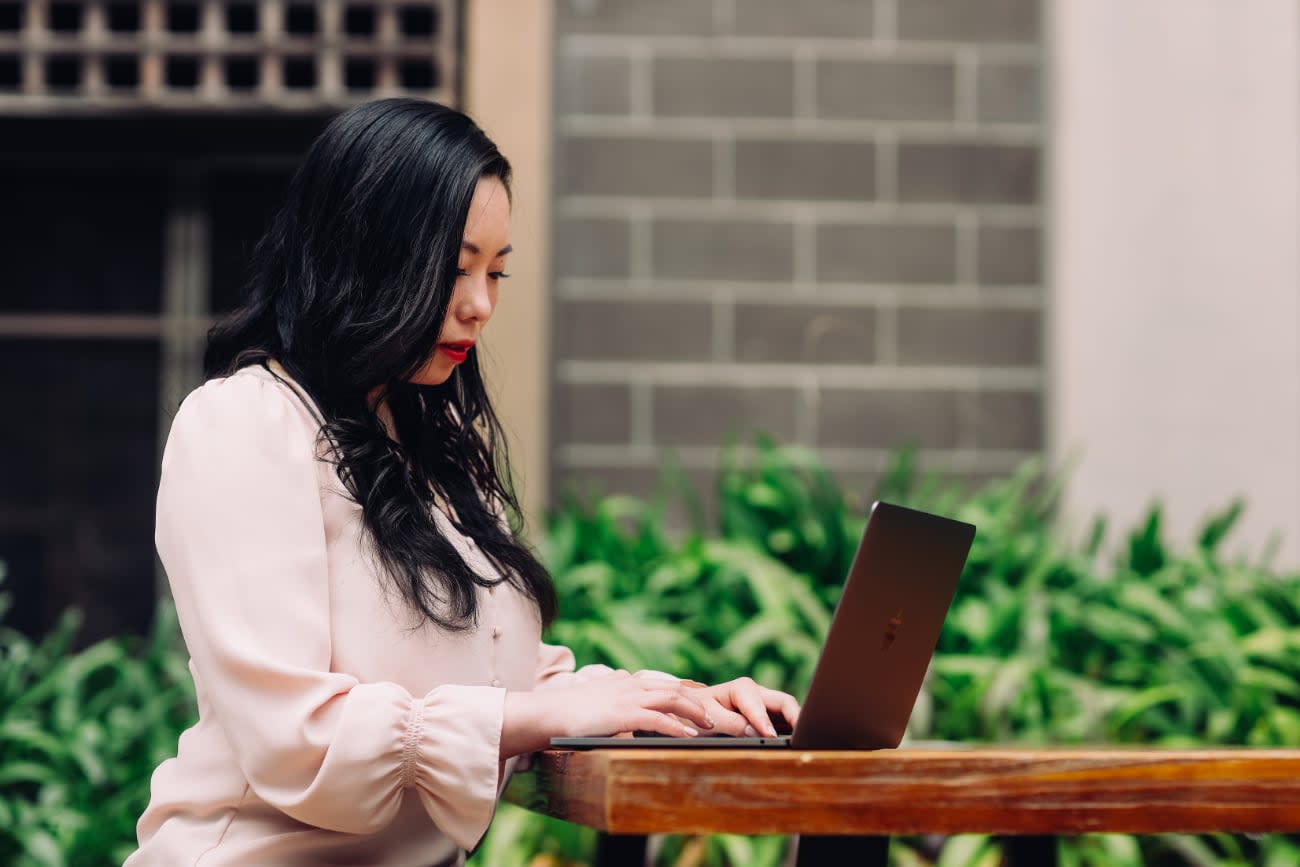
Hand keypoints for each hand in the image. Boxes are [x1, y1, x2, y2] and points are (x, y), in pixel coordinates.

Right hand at [501, 670, 714, 756]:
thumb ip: (614, 704)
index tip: (706, 700)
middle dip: (699, 702)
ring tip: (710, 726)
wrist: (546, 712)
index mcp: (625, 682)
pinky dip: (677, 726)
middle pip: (674, 689)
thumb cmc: (567, 713)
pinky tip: (689, 736)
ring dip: (695, 712)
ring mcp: (627, 697)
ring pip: (672, 698)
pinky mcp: (623, 713)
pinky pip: (657, 718)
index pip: (664, 683)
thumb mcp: (596, 703)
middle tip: (717, 717)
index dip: (688, 692)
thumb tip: (625, 716)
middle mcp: (630, 684)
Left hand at [684, 677, 800, 737]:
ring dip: (795, 722)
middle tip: (804, 736)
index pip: (761, 705)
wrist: (690, 711)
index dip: (766, 721)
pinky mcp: (766, 714)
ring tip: (805, 739)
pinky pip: (783, 719)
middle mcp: (756, 692)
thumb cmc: (698, 713)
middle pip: (784, 701)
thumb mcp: (710, 718)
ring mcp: (763, 703)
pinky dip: (790, 728)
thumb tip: (756, 731)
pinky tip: (795, 740)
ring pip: (786, 710)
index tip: (771, 736)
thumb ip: (732, 723)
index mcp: (742, 688)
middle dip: (796, 716)